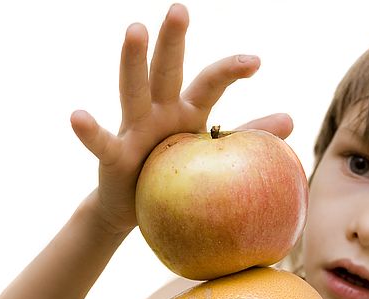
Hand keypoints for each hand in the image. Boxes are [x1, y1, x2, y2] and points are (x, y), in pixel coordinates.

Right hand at [70, 3, 293, 233]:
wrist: (137, 208)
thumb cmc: (178, 177)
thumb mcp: (213, 155)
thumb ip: (247, 135)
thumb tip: (291, 119)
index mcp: (187, 111)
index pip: (211, 82)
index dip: (230, 69)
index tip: (255, 62)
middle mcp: (159, 111)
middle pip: (167, 70)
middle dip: (173, 39)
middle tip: (180, 9)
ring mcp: (134, 130)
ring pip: (133, 90)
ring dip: (132, 60)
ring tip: (134, 29)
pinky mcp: (114, 155)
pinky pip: (101, 142)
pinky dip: (89, 130)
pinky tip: (77, 115)